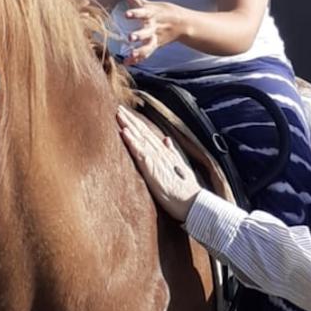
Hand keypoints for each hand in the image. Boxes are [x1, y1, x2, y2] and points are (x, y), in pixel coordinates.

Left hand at [116, 106, 200, 220]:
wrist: (192, 203)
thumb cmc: (186, 190)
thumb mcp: (180, 167)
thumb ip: (172, 153)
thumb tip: (167, 139)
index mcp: (166, 154)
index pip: (149, 135)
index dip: (138, 124)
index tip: (128, 114)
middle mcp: (161, 153)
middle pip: (143, 133)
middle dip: (131, 120)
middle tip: (118, 108)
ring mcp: (156, 160)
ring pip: (140, 138)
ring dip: (129, 126)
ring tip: (118, 114)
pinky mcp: (152, 169)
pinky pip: (139, 152)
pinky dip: (132, 141)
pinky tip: (124, 132)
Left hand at [123, 0, 186, 65]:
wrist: (183, 24)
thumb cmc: (164, 12)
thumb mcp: (152, 4)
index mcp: (152, 14)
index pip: (143, 12)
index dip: (135, 13)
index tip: (126, 15)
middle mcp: (154, 27)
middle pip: (147, 31)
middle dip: (139, 35)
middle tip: (130, 38)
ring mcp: (156, 37)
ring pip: (148, 45)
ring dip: (140, 50)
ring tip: (131, 54)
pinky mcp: (156, 45)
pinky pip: (147, 53)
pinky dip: (138, 59)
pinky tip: (128, 63)